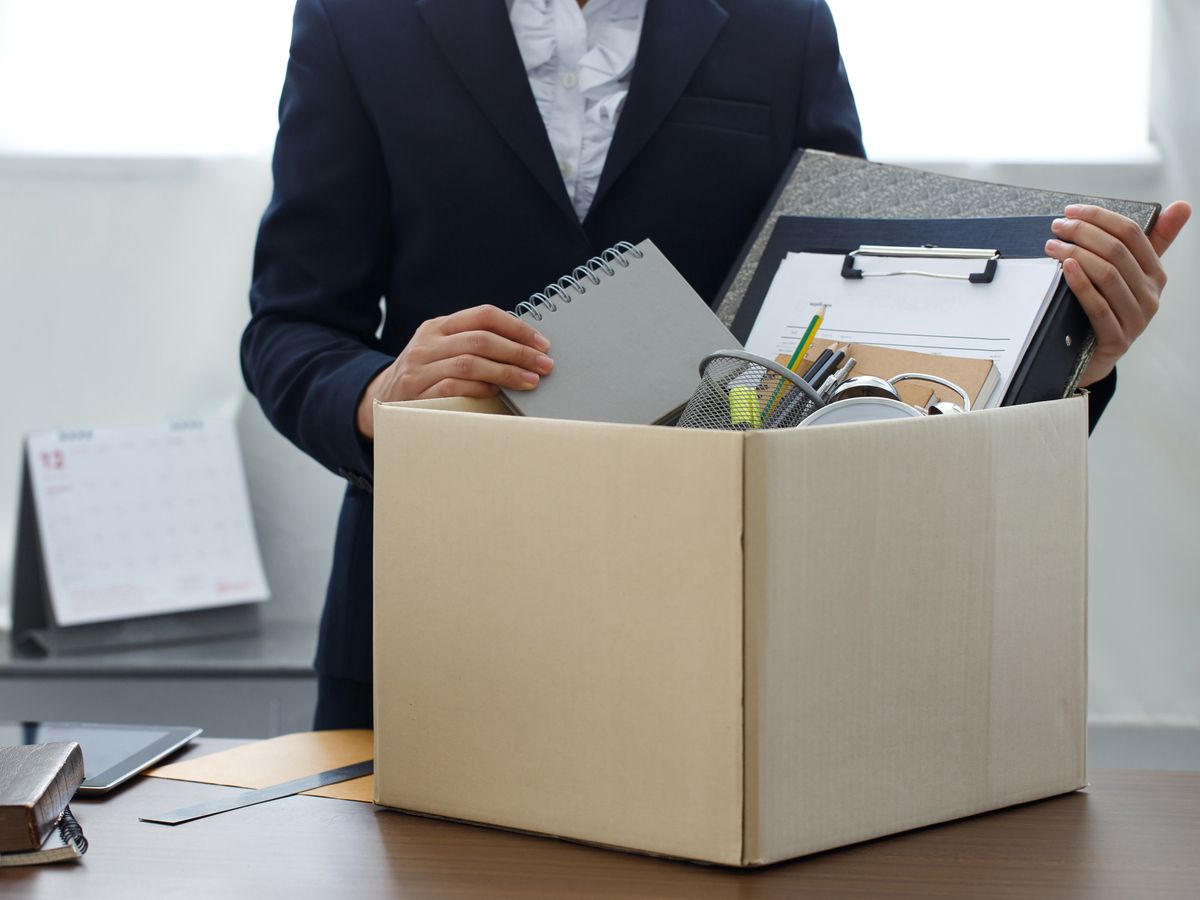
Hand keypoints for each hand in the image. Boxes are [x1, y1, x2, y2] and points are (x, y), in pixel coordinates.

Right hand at [356, 305, 552, 437]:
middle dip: (518, 352)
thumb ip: (473, 345)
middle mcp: (427, 342)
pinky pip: (453, 388)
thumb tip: (526, 349)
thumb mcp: (442, 352)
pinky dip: (479, 389)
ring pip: (470, 363)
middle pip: (481, 339)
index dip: (517, 327)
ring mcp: (419, 367)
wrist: (381, 401)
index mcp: (438, 326)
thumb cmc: (425, 377)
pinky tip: (497, 393)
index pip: (483, 315)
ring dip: (506, 372)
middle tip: (544, 365)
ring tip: (530, 381)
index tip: (542, 344)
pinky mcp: (415, 393)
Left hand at [1044, 200, 1190, 386]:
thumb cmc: (1106, 310)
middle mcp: (1151, 295)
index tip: (1072, 211)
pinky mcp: (1117, 340)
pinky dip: (1081, 284)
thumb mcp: (1126, 276)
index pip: (1132, 234)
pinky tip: (1066, 268)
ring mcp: (1135, 319)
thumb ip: (1149, 243)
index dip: (1101, 217)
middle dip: (1083, 233)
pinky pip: (1098, 306)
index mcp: (1155, 274)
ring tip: (1052, 246)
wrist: (1091, 360)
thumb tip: (1182, 205)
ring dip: (1076, 254)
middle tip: (1056, 227)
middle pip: (1117, 251)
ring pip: (1107, 275)